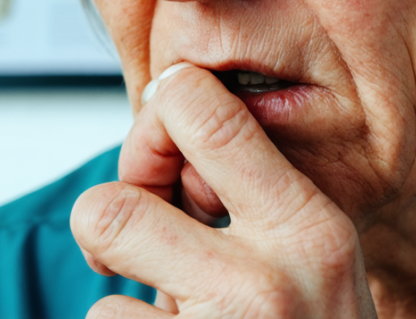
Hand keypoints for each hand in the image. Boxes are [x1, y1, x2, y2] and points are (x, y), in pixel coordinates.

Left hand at [72, 64, 378, 317]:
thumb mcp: (316, 259)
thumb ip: (253, 200)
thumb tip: (158, 132)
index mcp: (311, 229)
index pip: (209, 118)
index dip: (157, 117)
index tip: (158, 138)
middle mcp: (266, 285)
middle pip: (112, 208)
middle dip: (107, 221)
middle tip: (128, 244)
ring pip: (99, 289)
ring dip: (123, 301)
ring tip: (175, 315)